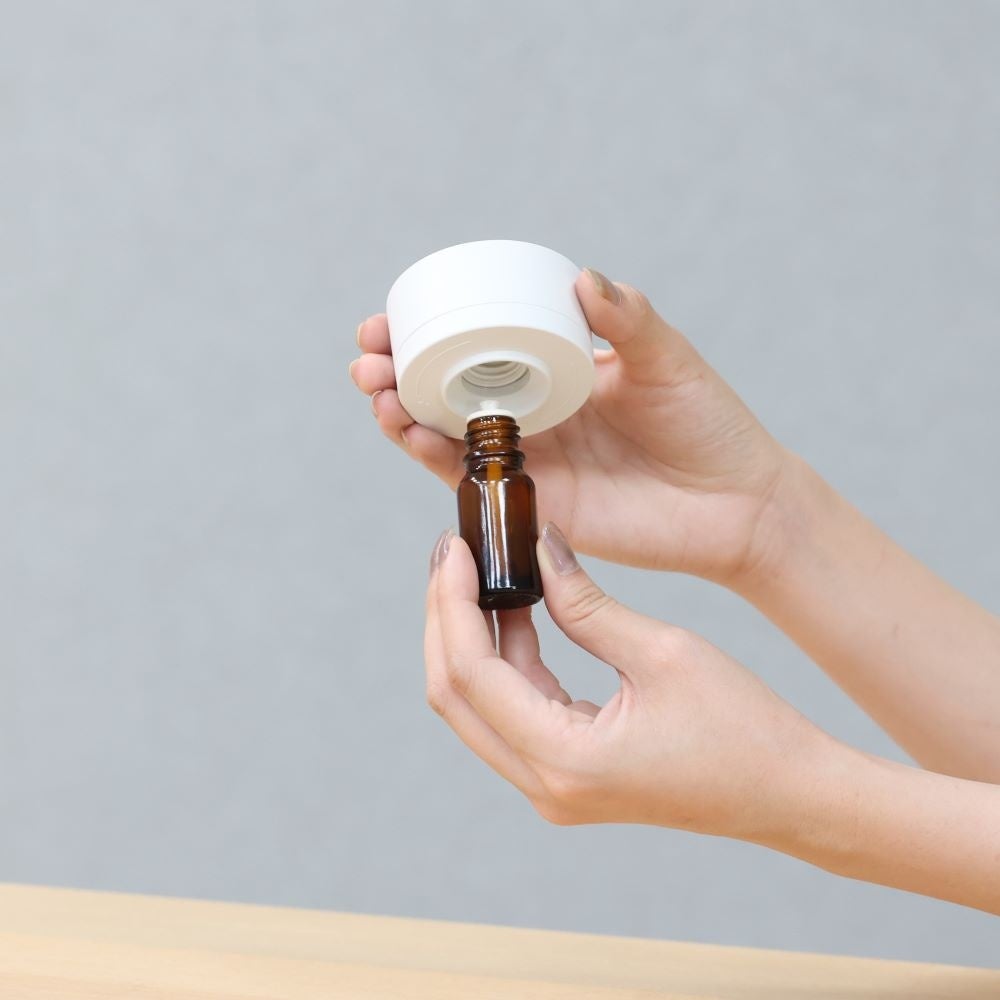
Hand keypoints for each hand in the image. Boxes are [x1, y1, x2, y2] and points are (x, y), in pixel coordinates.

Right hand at [352, 268, 790, 585]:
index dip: (429, 329)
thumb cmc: (709, 424)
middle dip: (396, 369)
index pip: (479, 343)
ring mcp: (527, 459)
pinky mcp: (530, 504)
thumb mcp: (667, 359)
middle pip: (444, 388)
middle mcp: (532, 413)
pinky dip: (432, 455)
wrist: (737, 504)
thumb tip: (582, 277)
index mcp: (556, 370)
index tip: (393, 313)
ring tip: (380, 388)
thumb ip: (628, 321)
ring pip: (443, 433)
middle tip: (371, 354)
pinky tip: (410, 431)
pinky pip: (469, 480)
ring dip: (400, 410)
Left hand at [424, 521, 832, 842]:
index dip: (451, 604)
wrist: (789, 792)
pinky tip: (517, 609)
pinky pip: (514, 712)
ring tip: (481, 570)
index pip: (471, 674)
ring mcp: (552, 786)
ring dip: (474, 636)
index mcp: (564, 761)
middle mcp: (544, 785)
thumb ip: (585, 603)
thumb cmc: (744, 728)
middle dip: (446, 618)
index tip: (453, 547)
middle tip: (452, 553)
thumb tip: (538, 547)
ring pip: (478, 704)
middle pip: (456, 695)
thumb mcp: (661, 651)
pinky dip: (509, 659)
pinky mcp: (566, 774)